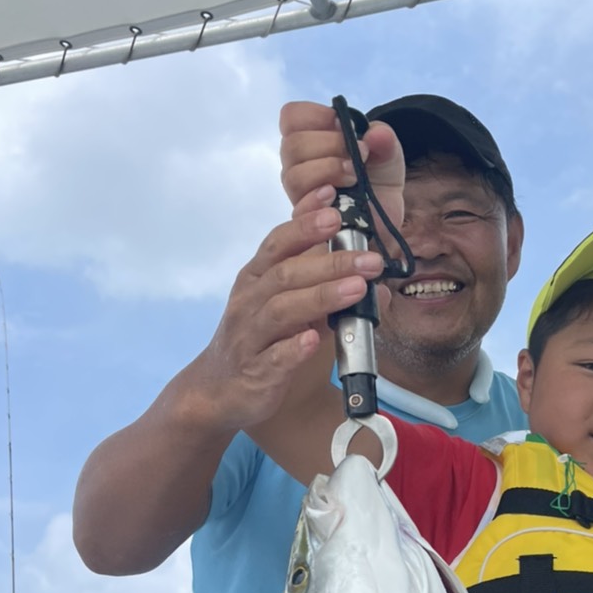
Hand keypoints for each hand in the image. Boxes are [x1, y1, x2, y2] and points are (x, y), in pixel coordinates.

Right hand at [191, 189, 384, 432]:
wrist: (219, 391)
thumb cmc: (261, 340)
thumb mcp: (287, 304)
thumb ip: (321, 284)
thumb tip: (373, 275)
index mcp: (257, 280)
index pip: (278, 243)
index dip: (304, 223)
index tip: (333, 202)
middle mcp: (250, 303)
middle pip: (287, 274)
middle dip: (331, 263)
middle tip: (370, 257)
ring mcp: (250, 337)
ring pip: (282, 311)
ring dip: (320, 298)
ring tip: (357, 289)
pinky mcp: (256, 372)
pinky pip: (274, 358)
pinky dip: (293, 349)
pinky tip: (312, 340)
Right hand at [279, 100, 404, 238]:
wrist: (384, 222)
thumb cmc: (376, 183)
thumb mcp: (388, 156)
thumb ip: (384, 140)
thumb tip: (377, 134)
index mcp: (309, 142)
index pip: (292, 117)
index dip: (316, 115)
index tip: (343, 126)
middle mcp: (297, 166)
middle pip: (294, 145)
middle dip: (330, 144)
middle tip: (361, 155)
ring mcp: (299, 195)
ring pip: (296, 176)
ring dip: (328, 170)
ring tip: (355, 177)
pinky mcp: (307, 223)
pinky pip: (301, 209)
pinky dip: (318, 199)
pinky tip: (336, 196)